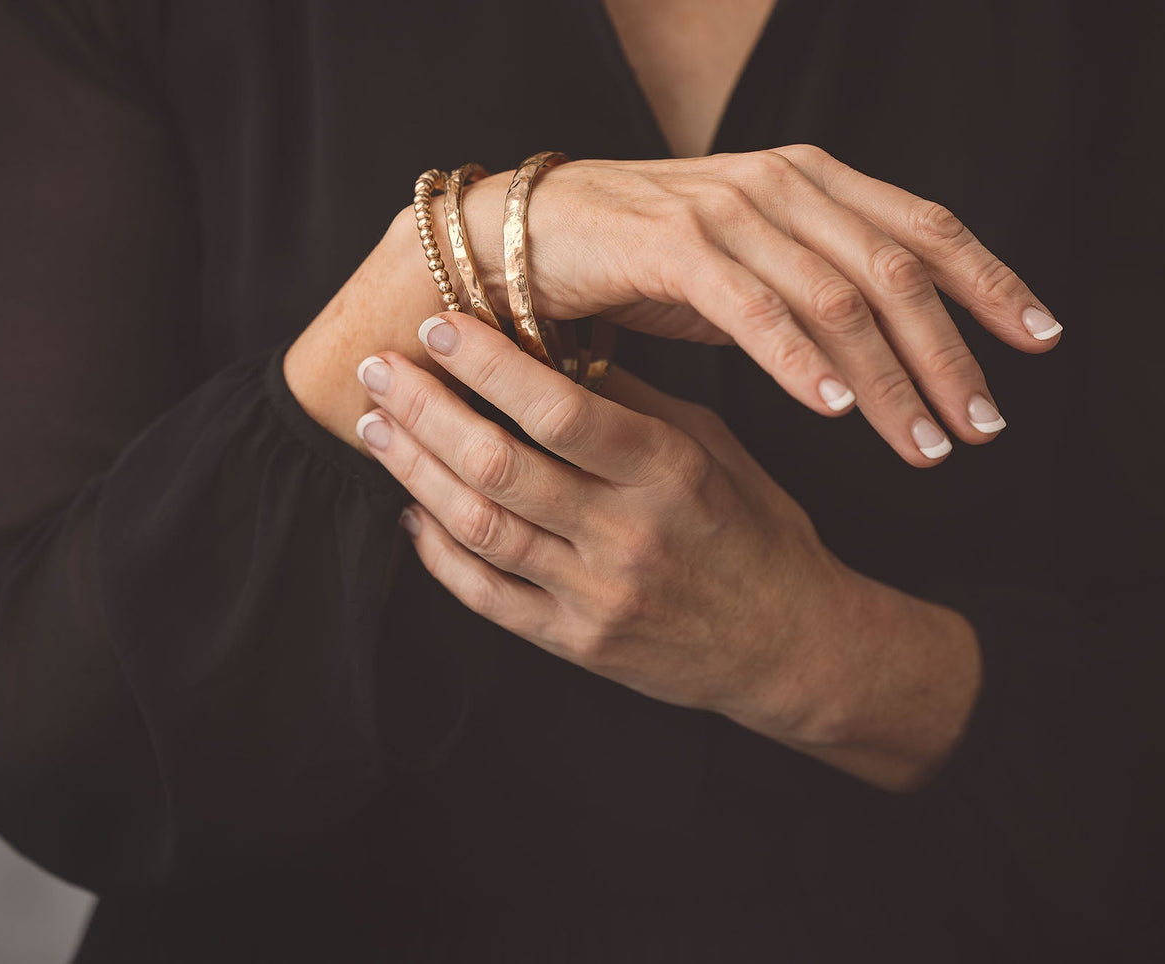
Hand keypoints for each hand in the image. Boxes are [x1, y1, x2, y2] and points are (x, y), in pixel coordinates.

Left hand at [353, 311, 981, 789]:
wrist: (788, 644)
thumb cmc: (752, 529)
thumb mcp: (712, 448)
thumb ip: (632, 402)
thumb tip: (546, 342)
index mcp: (668, 472)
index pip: (559, 409)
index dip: (487, 364)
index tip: (439, 324)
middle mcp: (628, 535)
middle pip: (499, 465)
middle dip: (425, 410)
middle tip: (377, 370)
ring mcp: (597, 596)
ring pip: (480, 527)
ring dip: (415, 472)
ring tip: (375, 428)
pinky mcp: (577, 643)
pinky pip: (486, 596)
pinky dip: (438, 551)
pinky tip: (412, 510)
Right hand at [453, 144, 1060, 464]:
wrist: (521, 237)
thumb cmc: (636, 260)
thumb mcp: (747, 266)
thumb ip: (815, 287)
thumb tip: (886, 350)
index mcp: (811, 179)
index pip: (925, 227)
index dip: (992, 282)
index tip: (1040, 341)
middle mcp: (781, 183)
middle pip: (897, 271)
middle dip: (951, 355)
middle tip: (984, 427)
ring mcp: (728, 210)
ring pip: (837, 298)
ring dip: (890, 379)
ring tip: (926, 445)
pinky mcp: (671, 245)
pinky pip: (754, 307)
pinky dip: (800, 360)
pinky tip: (837, 411)